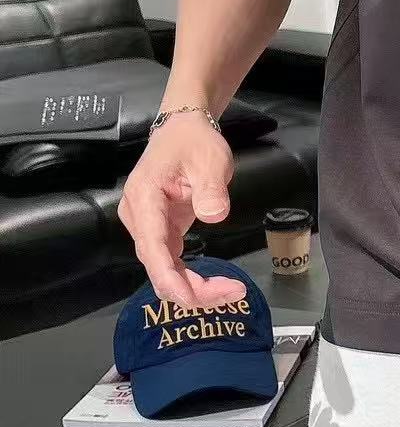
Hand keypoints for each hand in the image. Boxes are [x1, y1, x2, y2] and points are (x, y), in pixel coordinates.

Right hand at [118, 113, 244, 307]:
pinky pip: (171, 263)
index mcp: (144, 198)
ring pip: (164, 269)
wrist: (183, 130)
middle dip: (191, 288)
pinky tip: (215, 287)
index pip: (151, 245)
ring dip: (193, 287)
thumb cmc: (194, 142)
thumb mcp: (210, 159)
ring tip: (231, 292)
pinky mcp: (160, 231)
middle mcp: (139, 217)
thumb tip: (213, 215)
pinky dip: (191, 278)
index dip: (167, 276)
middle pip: (157, 265)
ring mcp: (147, 226)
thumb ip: (211, 188)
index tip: (188, 296)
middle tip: (232, 293)